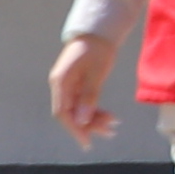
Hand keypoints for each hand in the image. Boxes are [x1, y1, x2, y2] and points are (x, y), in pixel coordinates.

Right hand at [46, 30, 119, 144]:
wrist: (98, 31)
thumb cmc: (98, 49)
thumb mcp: (96, 73)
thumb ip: (88, 97)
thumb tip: (81, 121)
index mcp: (61, 82)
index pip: (63, 113)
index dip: (74, 129)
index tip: (87, 142)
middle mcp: (61, 85)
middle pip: (70, 113)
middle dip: (88, 125)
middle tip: (110, 132)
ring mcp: (68, 85)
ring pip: (77, 109)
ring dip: (93, 119)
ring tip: (113, 124)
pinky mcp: (76, 84)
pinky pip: (82, 102)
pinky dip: (93, 110)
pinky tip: (108, 115)